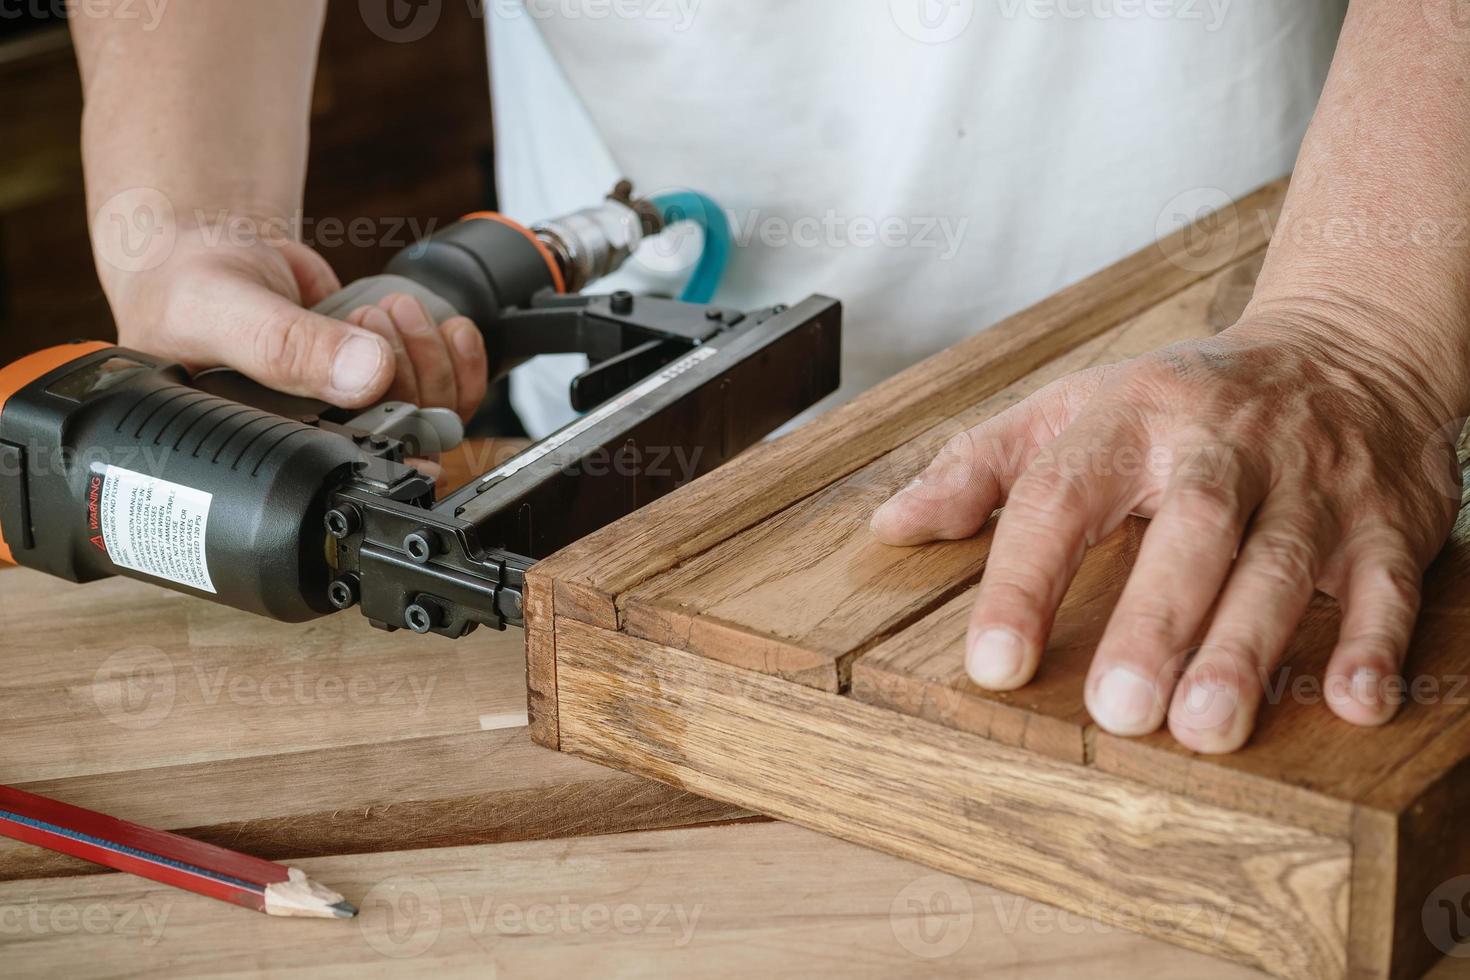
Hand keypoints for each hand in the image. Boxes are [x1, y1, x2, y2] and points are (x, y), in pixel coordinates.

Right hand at [101, 224, 488, 419]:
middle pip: (409, 440)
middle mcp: (319, 438)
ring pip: (433, 413)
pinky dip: (458, 357)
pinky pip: (443, 388)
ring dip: (432, 356)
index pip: (358, 472)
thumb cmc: (187, 289)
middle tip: (376, 319)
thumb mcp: (222, 312)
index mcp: (274, 451)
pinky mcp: (373, 377)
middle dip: (415, 373)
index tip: (393, 380)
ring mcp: (352, 408)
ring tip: (389, 310)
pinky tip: (446, 328)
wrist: (202, 252)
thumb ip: (286, 346)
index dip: (394, 435)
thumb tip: (367, 374)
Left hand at [870, 316, 1463, 752]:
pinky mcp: (1386, 518)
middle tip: (1119, 711)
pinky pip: (1387, 578)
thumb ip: (980, 467)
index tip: (994, 665)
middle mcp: (1219, 448)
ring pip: (1280, 561)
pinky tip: (1356, 700)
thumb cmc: (1179, 400)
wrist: (1340, 347)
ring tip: (1206, 728)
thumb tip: (892, 527)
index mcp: (1127, 420)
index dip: (1024, 579)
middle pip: (1188, 529)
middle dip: (1154, 621)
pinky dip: (1376, 638)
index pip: (1062, 494)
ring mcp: (1308, 483)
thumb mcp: (1071, 409)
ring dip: (1247, 645)